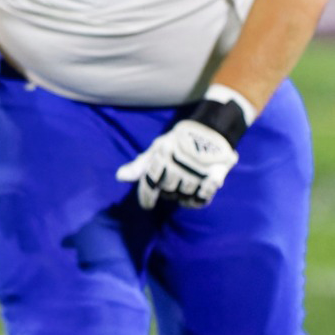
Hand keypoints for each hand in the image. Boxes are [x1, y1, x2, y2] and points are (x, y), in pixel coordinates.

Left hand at [115, 119, 238, 208]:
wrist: (211, 129)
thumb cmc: (178, 142)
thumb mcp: (157, 149)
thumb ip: (140, 165)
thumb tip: (119, 177)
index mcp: (163, 153)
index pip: (150, 182)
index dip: (146, 197)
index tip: (147, 205)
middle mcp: (180, 161)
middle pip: (167, 190)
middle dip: (167, 191)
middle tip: (172, 182)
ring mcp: (198, 169)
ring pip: (184, 196)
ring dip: (182, 195)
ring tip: (184, 184)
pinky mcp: (215, 175)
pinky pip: (201, 198)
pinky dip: (196, 200)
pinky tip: (195, 194)